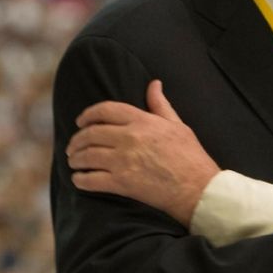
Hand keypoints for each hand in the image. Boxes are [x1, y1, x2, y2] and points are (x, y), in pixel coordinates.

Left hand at [66, 80, 219, 226]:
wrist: (198, 188)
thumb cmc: (191, 156)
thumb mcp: (178, 125)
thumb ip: (160, 105)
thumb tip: (154, 84)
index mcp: (143, 121)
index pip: (106, 110)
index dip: (88, 114)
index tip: (81, 121)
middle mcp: (130, 138)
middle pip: (91, 133)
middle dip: (77, 140)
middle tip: (73, 146)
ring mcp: (123, 161)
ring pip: (86, 156)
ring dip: (75, 159)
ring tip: (74, 161)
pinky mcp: (121, 183)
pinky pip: (90, 180)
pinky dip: (80, 180)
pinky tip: (79, 179)